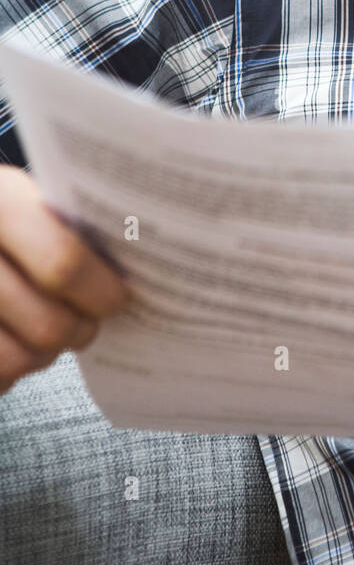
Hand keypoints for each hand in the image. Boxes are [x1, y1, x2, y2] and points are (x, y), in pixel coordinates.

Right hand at [0, 166, 130, 392]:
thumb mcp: (18, 194)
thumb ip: (62, 223)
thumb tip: (131, 266)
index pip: (63, 262)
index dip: (100, 291)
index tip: (118, 298)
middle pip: (47, 324)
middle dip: (80, 330)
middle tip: (88, 322)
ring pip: (18, 359)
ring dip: (44, 355)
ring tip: (49, 331)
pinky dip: (7, 370)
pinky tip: (10, 340)